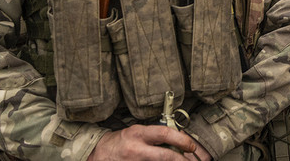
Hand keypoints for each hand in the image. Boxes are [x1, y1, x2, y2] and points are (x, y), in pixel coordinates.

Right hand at [88, 125, 211, 160]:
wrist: (98, 154)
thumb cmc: (119, 141)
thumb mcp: (136, 132)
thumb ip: (154, 135)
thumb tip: (178, 139)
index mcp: (138, 133)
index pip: (164, 133)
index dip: (181, 139)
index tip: (191, 145)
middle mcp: (136, 148)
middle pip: (165, 155)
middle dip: (181, 159)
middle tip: (191, 160)